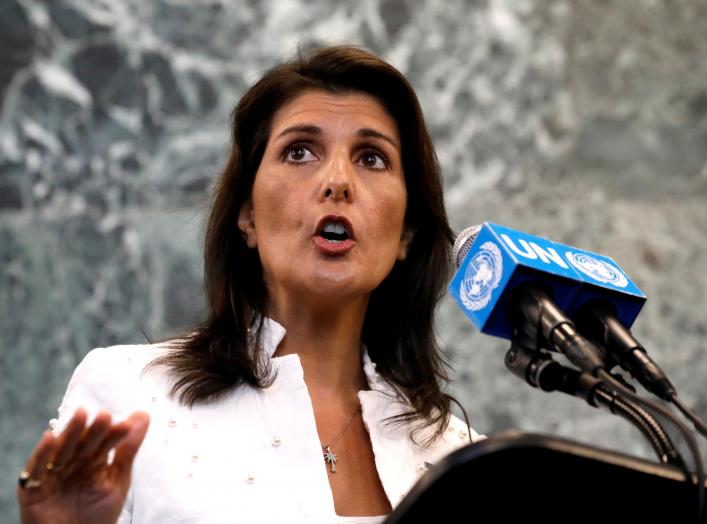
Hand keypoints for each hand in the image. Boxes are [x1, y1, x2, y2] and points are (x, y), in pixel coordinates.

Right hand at [17, 409, 149, 523]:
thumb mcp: (118, 480)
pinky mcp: (32, 486)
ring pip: (61, 449)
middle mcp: (72, 462)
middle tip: (104, 416)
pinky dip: (42, 453)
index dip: (113, 433)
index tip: (126, 425)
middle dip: (93, 430)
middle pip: (82, 442)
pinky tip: (49, 438)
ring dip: (70, 433)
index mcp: (93, 459)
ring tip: (81, 416)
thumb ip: (128, 450)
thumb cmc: (98, 517)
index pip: (103, 442)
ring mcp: (52, 473)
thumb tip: (144, 415)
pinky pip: (35, 468)